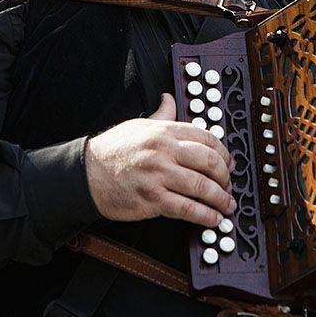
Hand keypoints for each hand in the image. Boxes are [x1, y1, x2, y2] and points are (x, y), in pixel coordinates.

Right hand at [85, 93, 234, 227]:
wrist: (86, 174)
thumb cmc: (112, 150)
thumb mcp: (138, 125)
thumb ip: (161, 114)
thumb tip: (169, 99)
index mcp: (163, 131)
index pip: (206, 138)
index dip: (224, 152)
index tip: (229, 162)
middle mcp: (164, 151)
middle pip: (209, 162)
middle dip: (225, 176)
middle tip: (229, 185)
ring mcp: (158, 175)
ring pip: (202, 186)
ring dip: (220, 198)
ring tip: (227, 205)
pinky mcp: (152, 199)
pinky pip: (186, 208)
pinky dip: (204, 215)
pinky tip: (213, 218)